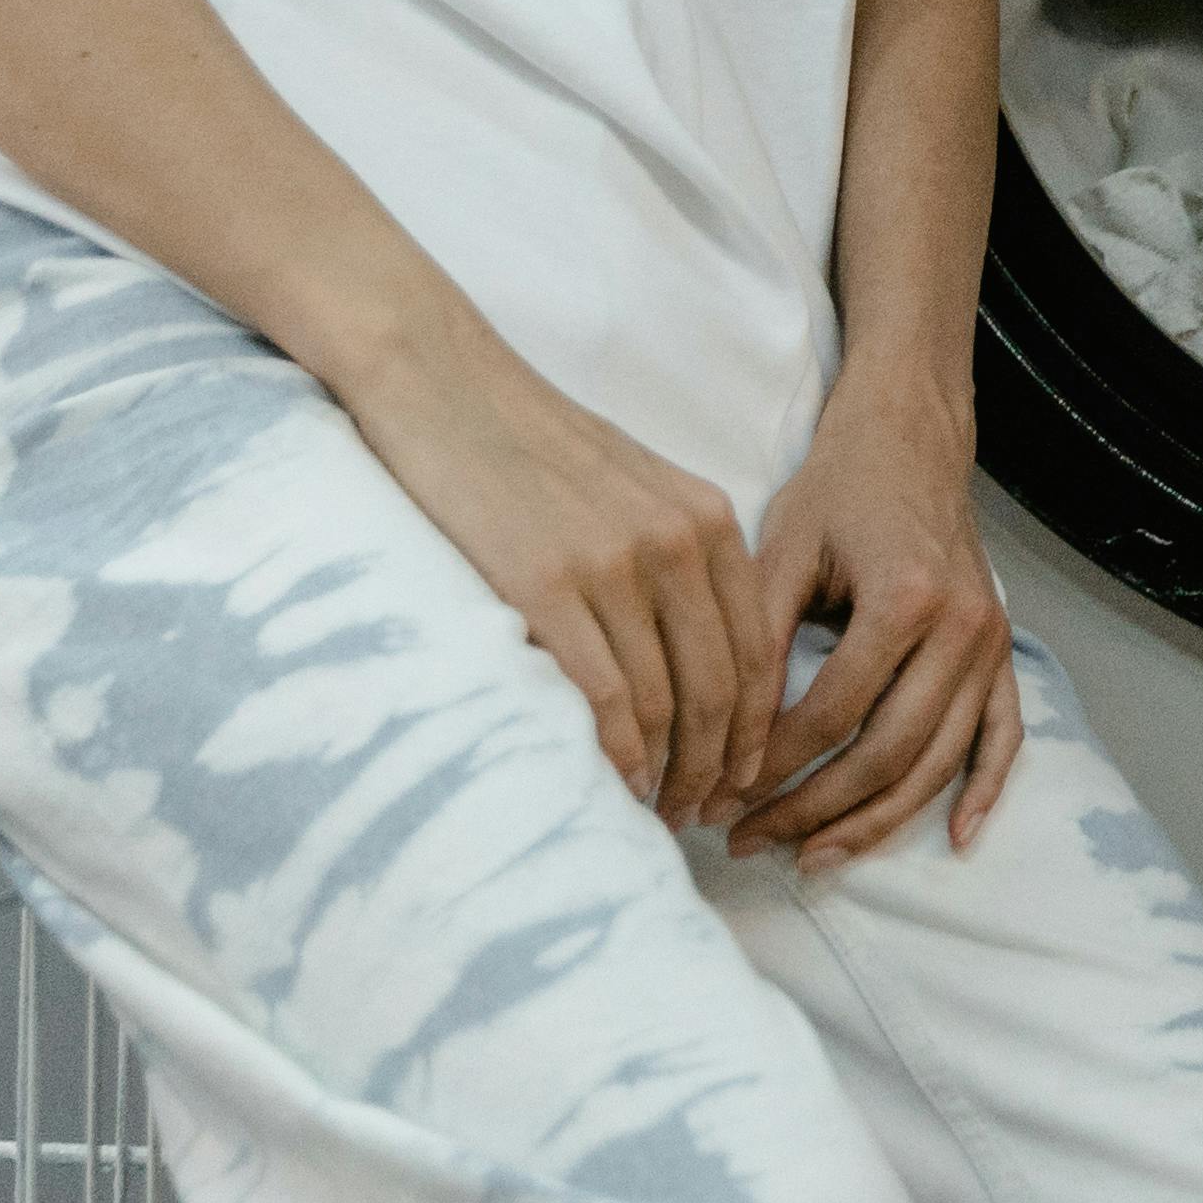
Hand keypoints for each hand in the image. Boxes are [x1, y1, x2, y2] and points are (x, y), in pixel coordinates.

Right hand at [343, 326, 779, 825]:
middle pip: (722, 687)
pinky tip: (614, 786)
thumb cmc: (533, 446)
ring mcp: (614, 564)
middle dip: (718, 766)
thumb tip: (693, 659)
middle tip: (700, 817)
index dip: (755, 728)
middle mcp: (675, 540)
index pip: (756, 649)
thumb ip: (677, 558)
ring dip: (668, 774)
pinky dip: (619, 756)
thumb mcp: (635, 488)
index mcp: (706, 517)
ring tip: (654, 815)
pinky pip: (606, 696)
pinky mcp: (547, 585)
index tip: (741, 777)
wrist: (446, 386)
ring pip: (668, 703)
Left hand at [729, 379, 1023, 878]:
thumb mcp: (781, 553)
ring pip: (938, 761)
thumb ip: (759, 648)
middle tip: (745, 841)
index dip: (771, 767)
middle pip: (888, 753)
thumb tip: (728, 745)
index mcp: (905, 598)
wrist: (910, 436)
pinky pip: (1002, 735)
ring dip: (875, 822)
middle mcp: (962, 627)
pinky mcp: (1003, 649)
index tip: (717, 799)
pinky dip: (983, 790)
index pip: (833, 713)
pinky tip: (955, 837)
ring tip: (810, 857)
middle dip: (812, 810)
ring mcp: (992, 642)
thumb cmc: (839, 487)